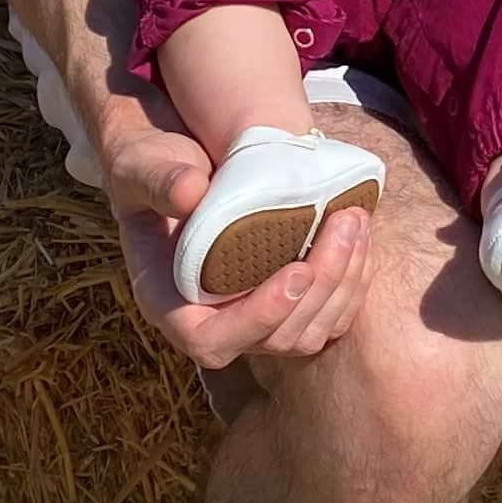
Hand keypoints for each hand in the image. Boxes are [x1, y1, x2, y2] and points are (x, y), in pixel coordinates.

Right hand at [100, 105, 372, 368]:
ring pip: (310, 332)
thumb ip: (157, 180)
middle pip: (276, 338)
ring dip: (343, 283)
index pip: (211, 340)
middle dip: (319, 287)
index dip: (259, 318)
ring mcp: (253, 316)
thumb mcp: (141, 165)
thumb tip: (189, 191)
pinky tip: (360, 233)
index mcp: (168, 302)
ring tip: (354, 220)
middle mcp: (213, 320)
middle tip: (344, 223)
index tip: (298, 271)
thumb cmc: (151, 166)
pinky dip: (351, 280)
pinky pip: (328, 315)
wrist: (180, 162)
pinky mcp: (286, 302)